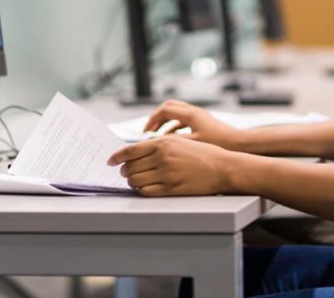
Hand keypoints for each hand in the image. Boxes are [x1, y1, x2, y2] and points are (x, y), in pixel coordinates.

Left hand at [108, 135, 238, 196]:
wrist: (223, 167)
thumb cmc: (202, 153)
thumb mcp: (179, 141)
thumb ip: (158, 145)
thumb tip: (136, 152)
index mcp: (163, 143)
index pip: (130, 150)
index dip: (116, 157)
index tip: (110, 161)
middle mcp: (163, 157)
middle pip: (130, 167)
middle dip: (124, 171)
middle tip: (125, 172)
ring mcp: (167, 174)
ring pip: (136, 180)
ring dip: (132, 181)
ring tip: (136, 180)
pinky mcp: (172, 188)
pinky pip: (146, 191)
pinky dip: (141, 190)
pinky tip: (145, 187)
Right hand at [143, 99, 242, 149]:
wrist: (241, 144)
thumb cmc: (219, 144)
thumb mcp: (193, 144)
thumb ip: (174, 142)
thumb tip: (155, 143)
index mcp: (191, 114)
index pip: (164, 110)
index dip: (152, 120)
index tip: (145, 133)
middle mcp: (194, 112)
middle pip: (169, 107)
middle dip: (157, 118)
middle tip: (148, 131)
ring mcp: (199, 116)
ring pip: (176, 113)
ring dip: (165, 123)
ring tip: (157, 136)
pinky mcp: (203, 122)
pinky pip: (183, 120)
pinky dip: (174, 127)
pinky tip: (172, 139)